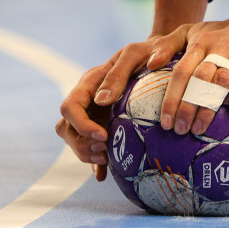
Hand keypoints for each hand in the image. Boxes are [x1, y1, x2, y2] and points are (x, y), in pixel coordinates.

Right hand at [56, 39, 155, 180]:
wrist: (162, 58)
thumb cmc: (149, 52)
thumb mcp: (134, 55)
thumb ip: (117, 75)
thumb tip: (101, 100)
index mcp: (89, 83)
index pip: (69, 107)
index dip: (81, 125)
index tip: (103, 135)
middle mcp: (87, 100)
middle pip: (66, 128)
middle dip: (81, 143)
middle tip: (106, 149)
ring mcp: (94, 114)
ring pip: (75, 140)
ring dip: (87, 153)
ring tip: (109, 157)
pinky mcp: (105, 126)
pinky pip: (92, 148)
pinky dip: (96, 163)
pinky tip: (104, 175)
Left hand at [149, 0, 228, 136]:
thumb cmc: (223, 34)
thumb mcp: (194, 31)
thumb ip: (168, 44)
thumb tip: (149, 64)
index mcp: (201, 42)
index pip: (181, 71)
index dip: (171, 98)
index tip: (165, 122)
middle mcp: (221, 48)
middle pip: (199, 79)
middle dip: (186, 107)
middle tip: (178, 130)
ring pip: (222, 82)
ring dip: (208, 106)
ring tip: (198, 129)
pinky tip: (228, 107)